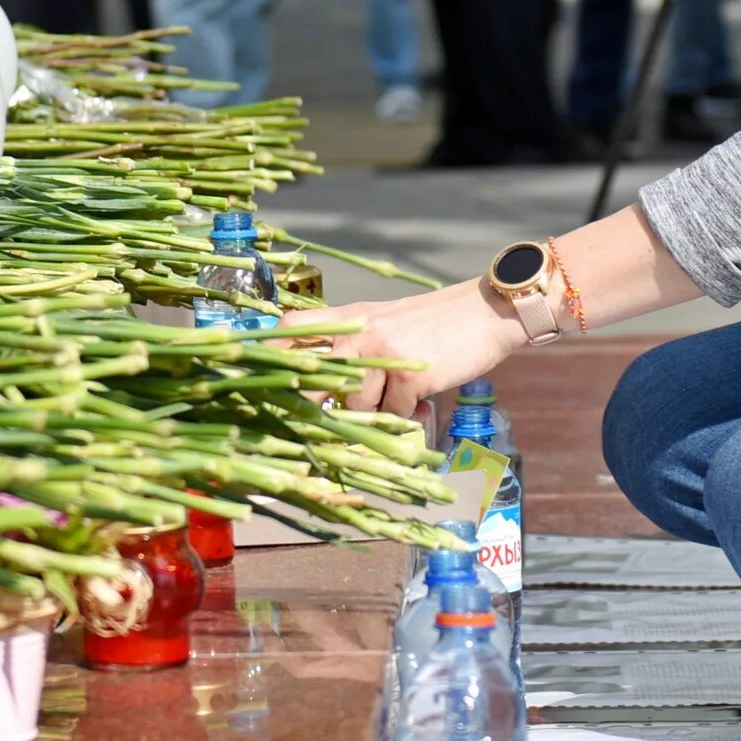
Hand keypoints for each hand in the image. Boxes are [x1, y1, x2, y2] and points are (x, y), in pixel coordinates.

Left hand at [291, 281, 524, 419]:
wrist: (486, 313)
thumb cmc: (436, 325)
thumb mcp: (388, 325)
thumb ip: (359, 351)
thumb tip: (333, 398)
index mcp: (351, 319)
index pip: (295, 329)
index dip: (270, 353)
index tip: (254, 377)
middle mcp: (360, 333)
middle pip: (316, 379)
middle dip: (309, 408)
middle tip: (309, 426)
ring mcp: (384, 353)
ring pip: (358, 405)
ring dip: (378, 412)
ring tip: (402, 398)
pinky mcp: (410, 375)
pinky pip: (395, 412)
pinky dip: (409, 415)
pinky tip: (423, 402)